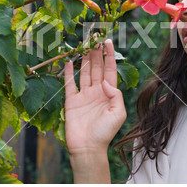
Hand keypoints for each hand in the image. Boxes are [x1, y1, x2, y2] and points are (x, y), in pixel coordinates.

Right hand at [64, 39, 126, 155]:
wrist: (87, 148)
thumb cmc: (105, 133)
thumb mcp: (118, 113)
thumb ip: (115, 95)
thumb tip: (106, 82)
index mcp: (109, 93)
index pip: (110, 69)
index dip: (109, 55)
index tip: (107, 41)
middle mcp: (96, 91)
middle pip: (97, 67)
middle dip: (95, 52)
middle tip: (93, 37)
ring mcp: (83, 95)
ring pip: (84, 72)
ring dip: (84, 59)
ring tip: (83, 44)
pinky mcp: (71, 101)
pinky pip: (70, 83)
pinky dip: (69, 72)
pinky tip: (68, 61)